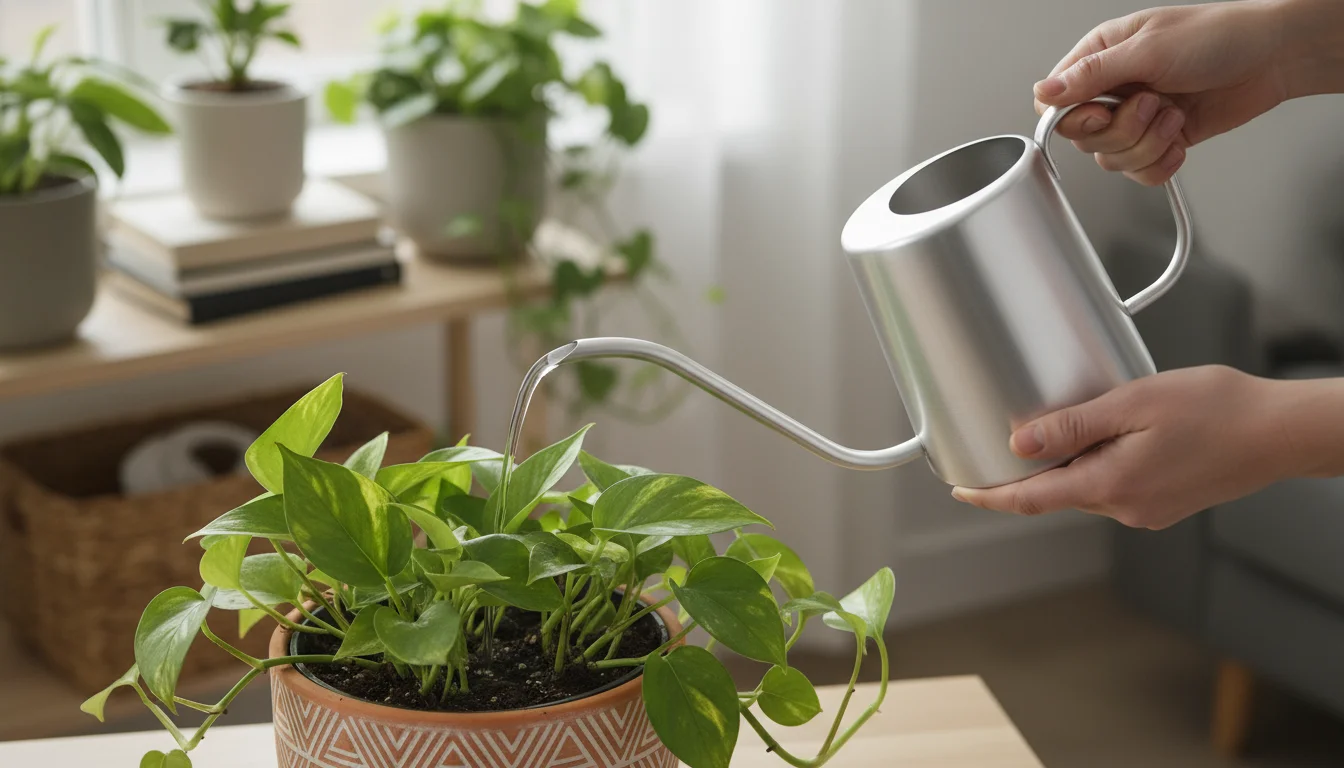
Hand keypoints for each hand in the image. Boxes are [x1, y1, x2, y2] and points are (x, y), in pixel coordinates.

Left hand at [949, 366, 1297, 529]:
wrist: (1281, 431)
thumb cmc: (1217, 409)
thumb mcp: (1132, 404)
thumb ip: (1071, 425)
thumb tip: (1018, 444)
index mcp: (1110, 486)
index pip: (1030, 499)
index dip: (990, 495)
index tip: (960, 490)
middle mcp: (1126, 508)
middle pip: (1057, 492)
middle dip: (1032, 470)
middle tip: (1014, 435)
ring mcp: (1148, 510)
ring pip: (1087, 487)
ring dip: (1070, 463)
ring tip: (1073, 423)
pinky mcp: (1164, 503)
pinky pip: (1115, 485)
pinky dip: (1100, 464)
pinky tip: (1112, 435)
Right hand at [1034, 0, 1328, 185]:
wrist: (1274, 58)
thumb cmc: (1221, 36)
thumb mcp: (1148, 49)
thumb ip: (1091, 75)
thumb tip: (1044, 92)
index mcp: (1101, 58)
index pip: (1055, 104)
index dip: (1072, 119)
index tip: (1100, 115)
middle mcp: (1114, 90)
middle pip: (1083, 138)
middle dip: (1122, 131)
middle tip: (1152, 104)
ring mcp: (1137, 118)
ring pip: (1112, 159)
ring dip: (1147, 145)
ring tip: (1174, 116)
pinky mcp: (1160, 139)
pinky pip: (1140, 172)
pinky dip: (1161, 164)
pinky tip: (1179, 140)